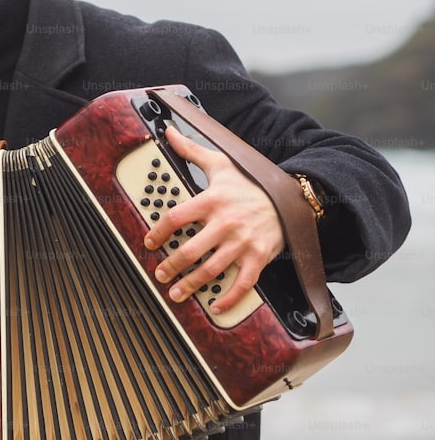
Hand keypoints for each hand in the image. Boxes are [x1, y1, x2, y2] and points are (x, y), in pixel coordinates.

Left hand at [143, 126, 284, 313]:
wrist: (290, 197)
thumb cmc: (250, 183)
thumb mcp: (221, 163)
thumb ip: (192, 150)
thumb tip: (169, 133)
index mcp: (212, 201)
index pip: (176, 217)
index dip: (159, 231)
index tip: (150, 242)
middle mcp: (226, 223)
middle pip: (191, 250)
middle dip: (172, 265)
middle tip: (160, 273)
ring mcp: (243, 243)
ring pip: (212, 269)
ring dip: (192, 284)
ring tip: (176, 292)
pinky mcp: (259, 257)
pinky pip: (242, 283)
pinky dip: (228, 297)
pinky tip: (215, 306)